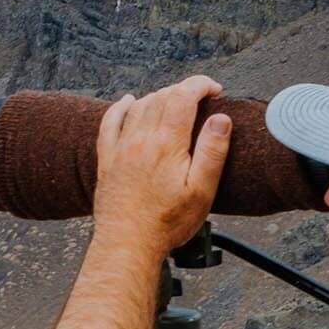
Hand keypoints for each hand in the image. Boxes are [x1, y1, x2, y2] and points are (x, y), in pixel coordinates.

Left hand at [91, 75, 232, 257]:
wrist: (127, 243)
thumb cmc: (167, 222)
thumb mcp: (201, 190)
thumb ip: (212, 151)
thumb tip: (221, 119)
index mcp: (165, 144)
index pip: (182, 96)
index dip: (200, 85)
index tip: (216, 89)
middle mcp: (139, 139)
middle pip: (161, 97)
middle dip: (184, 91)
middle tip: (202, 98)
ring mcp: (119, 148)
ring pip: (138, 106)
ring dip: (159, 97)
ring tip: (178, 102)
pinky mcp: (106, 159)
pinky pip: (109, 122)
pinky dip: (120, 107)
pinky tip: (128, 101)